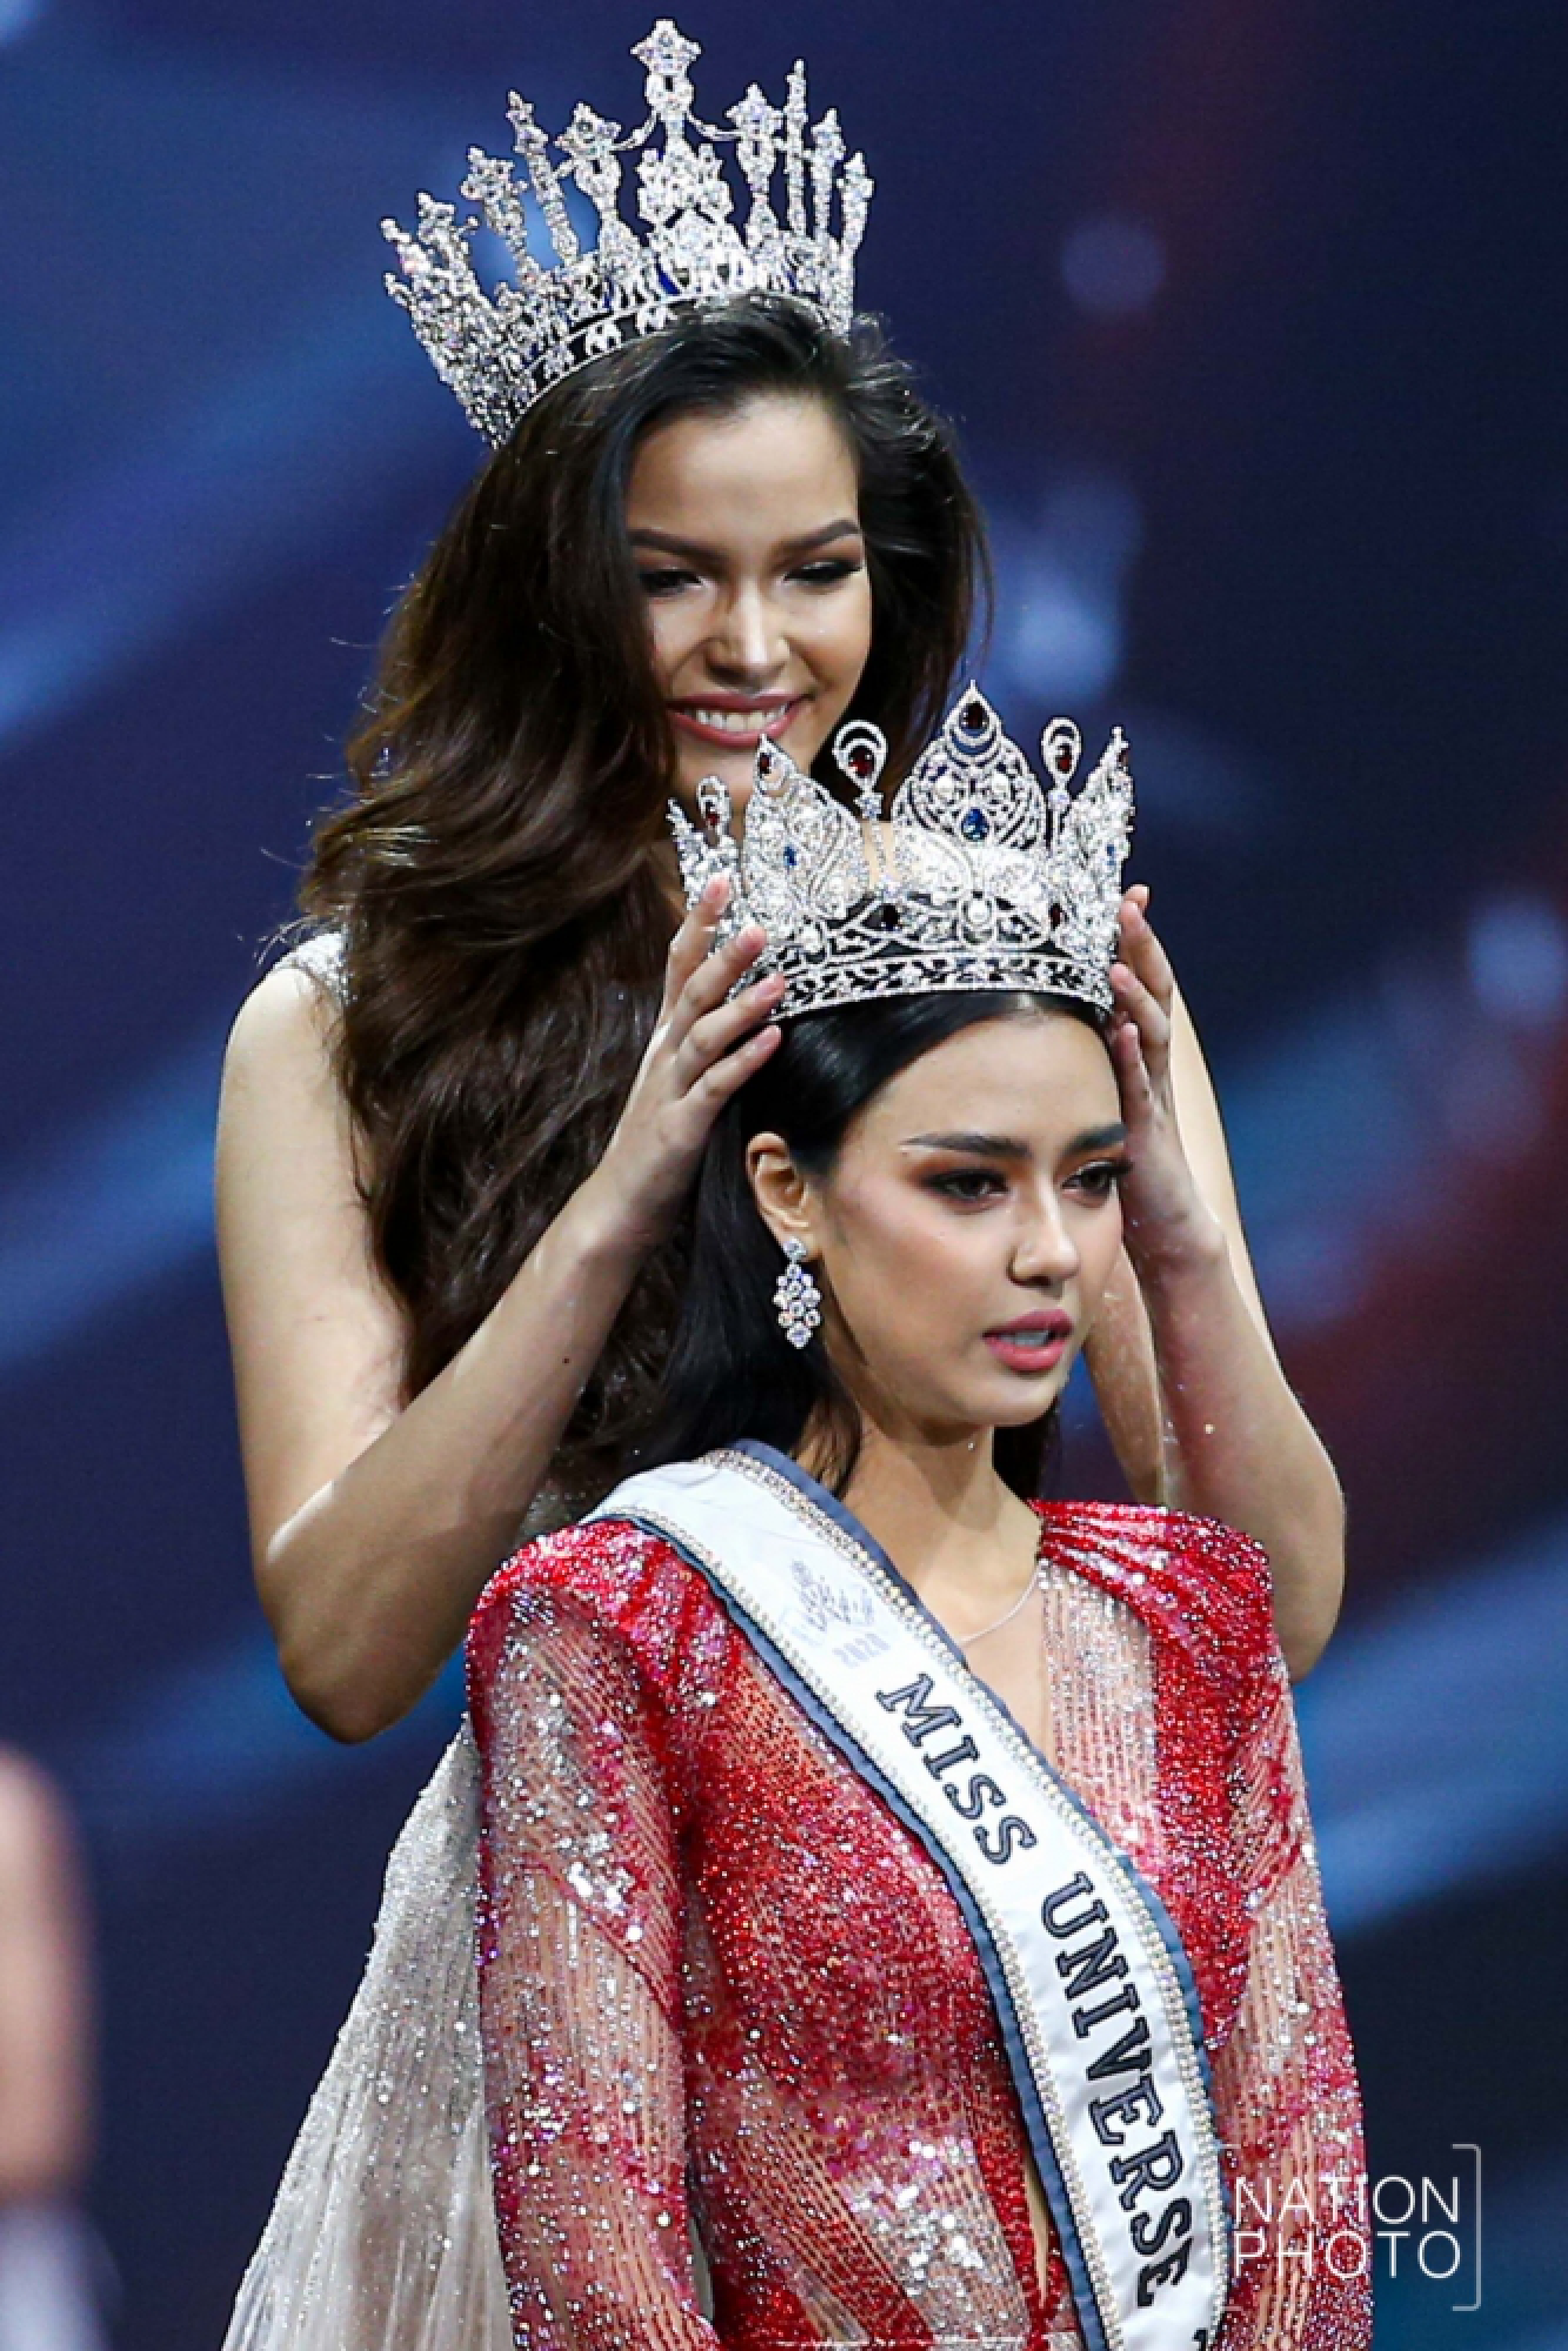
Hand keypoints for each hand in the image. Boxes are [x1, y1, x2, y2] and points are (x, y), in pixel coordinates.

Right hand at [589, 878, 784, 1252]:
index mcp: (665, 1039)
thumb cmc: (657, 1142)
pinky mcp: (680, 1128)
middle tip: (758, 920)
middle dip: (723, 952)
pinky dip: (745, 1061)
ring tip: (780, 977)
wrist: (618, 1205)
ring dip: (742, 1004)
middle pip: (691, 991)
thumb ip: (706, 1041)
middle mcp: (664, 1055)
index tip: (721, 879)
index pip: (678, 966)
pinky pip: (715, 1088)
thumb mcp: (680, 1081)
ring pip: (703, 1034)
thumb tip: (749, 1003)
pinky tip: (774, 1040)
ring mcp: (670, 1090)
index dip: (697, 923)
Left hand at [1108, 887, 1223, 1273]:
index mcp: (1138, 1055)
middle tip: (1128, 903)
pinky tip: (1121, 1031)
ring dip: (1136, 996)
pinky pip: (1138, 1088)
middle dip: (1141, 947)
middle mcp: (1150, 1067)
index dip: (1136, 940)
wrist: (1167, 1225)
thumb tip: (1049, 1023)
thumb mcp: (1101, 1099)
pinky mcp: (1146, 1132)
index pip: (1142, 985)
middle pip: (1155, 994)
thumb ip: (1088, 1062)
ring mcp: (1153, 1097)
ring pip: (1150, 1034)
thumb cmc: (1128, 1162)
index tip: (1128, 892)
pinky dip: (1130, 1058)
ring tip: (1117, 962)